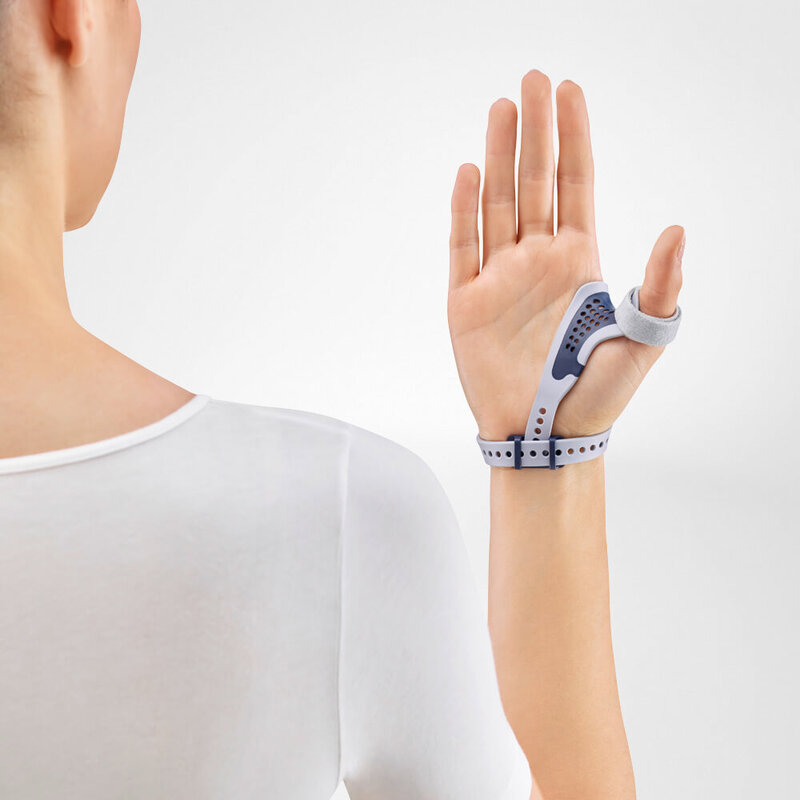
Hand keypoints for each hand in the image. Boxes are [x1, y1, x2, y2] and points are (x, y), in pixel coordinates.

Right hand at [447, 70, 684, 441]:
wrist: (548, 434)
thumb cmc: (599, 393)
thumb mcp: (642, 341)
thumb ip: (658, 288)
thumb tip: (675, 231)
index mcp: (578, 260)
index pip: (575, 185)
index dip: (574, 139)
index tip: (570, 91)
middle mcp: (537, 260)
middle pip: (534, 182)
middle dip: (535, 131)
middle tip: (531, 80)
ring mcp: (500, 278)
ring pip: (497, 204)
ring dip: (499, 156)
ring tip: (501, 109)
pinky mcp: (467, 303)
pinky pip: (464, 248)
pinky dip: (465, 211)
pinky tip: (470, 173)